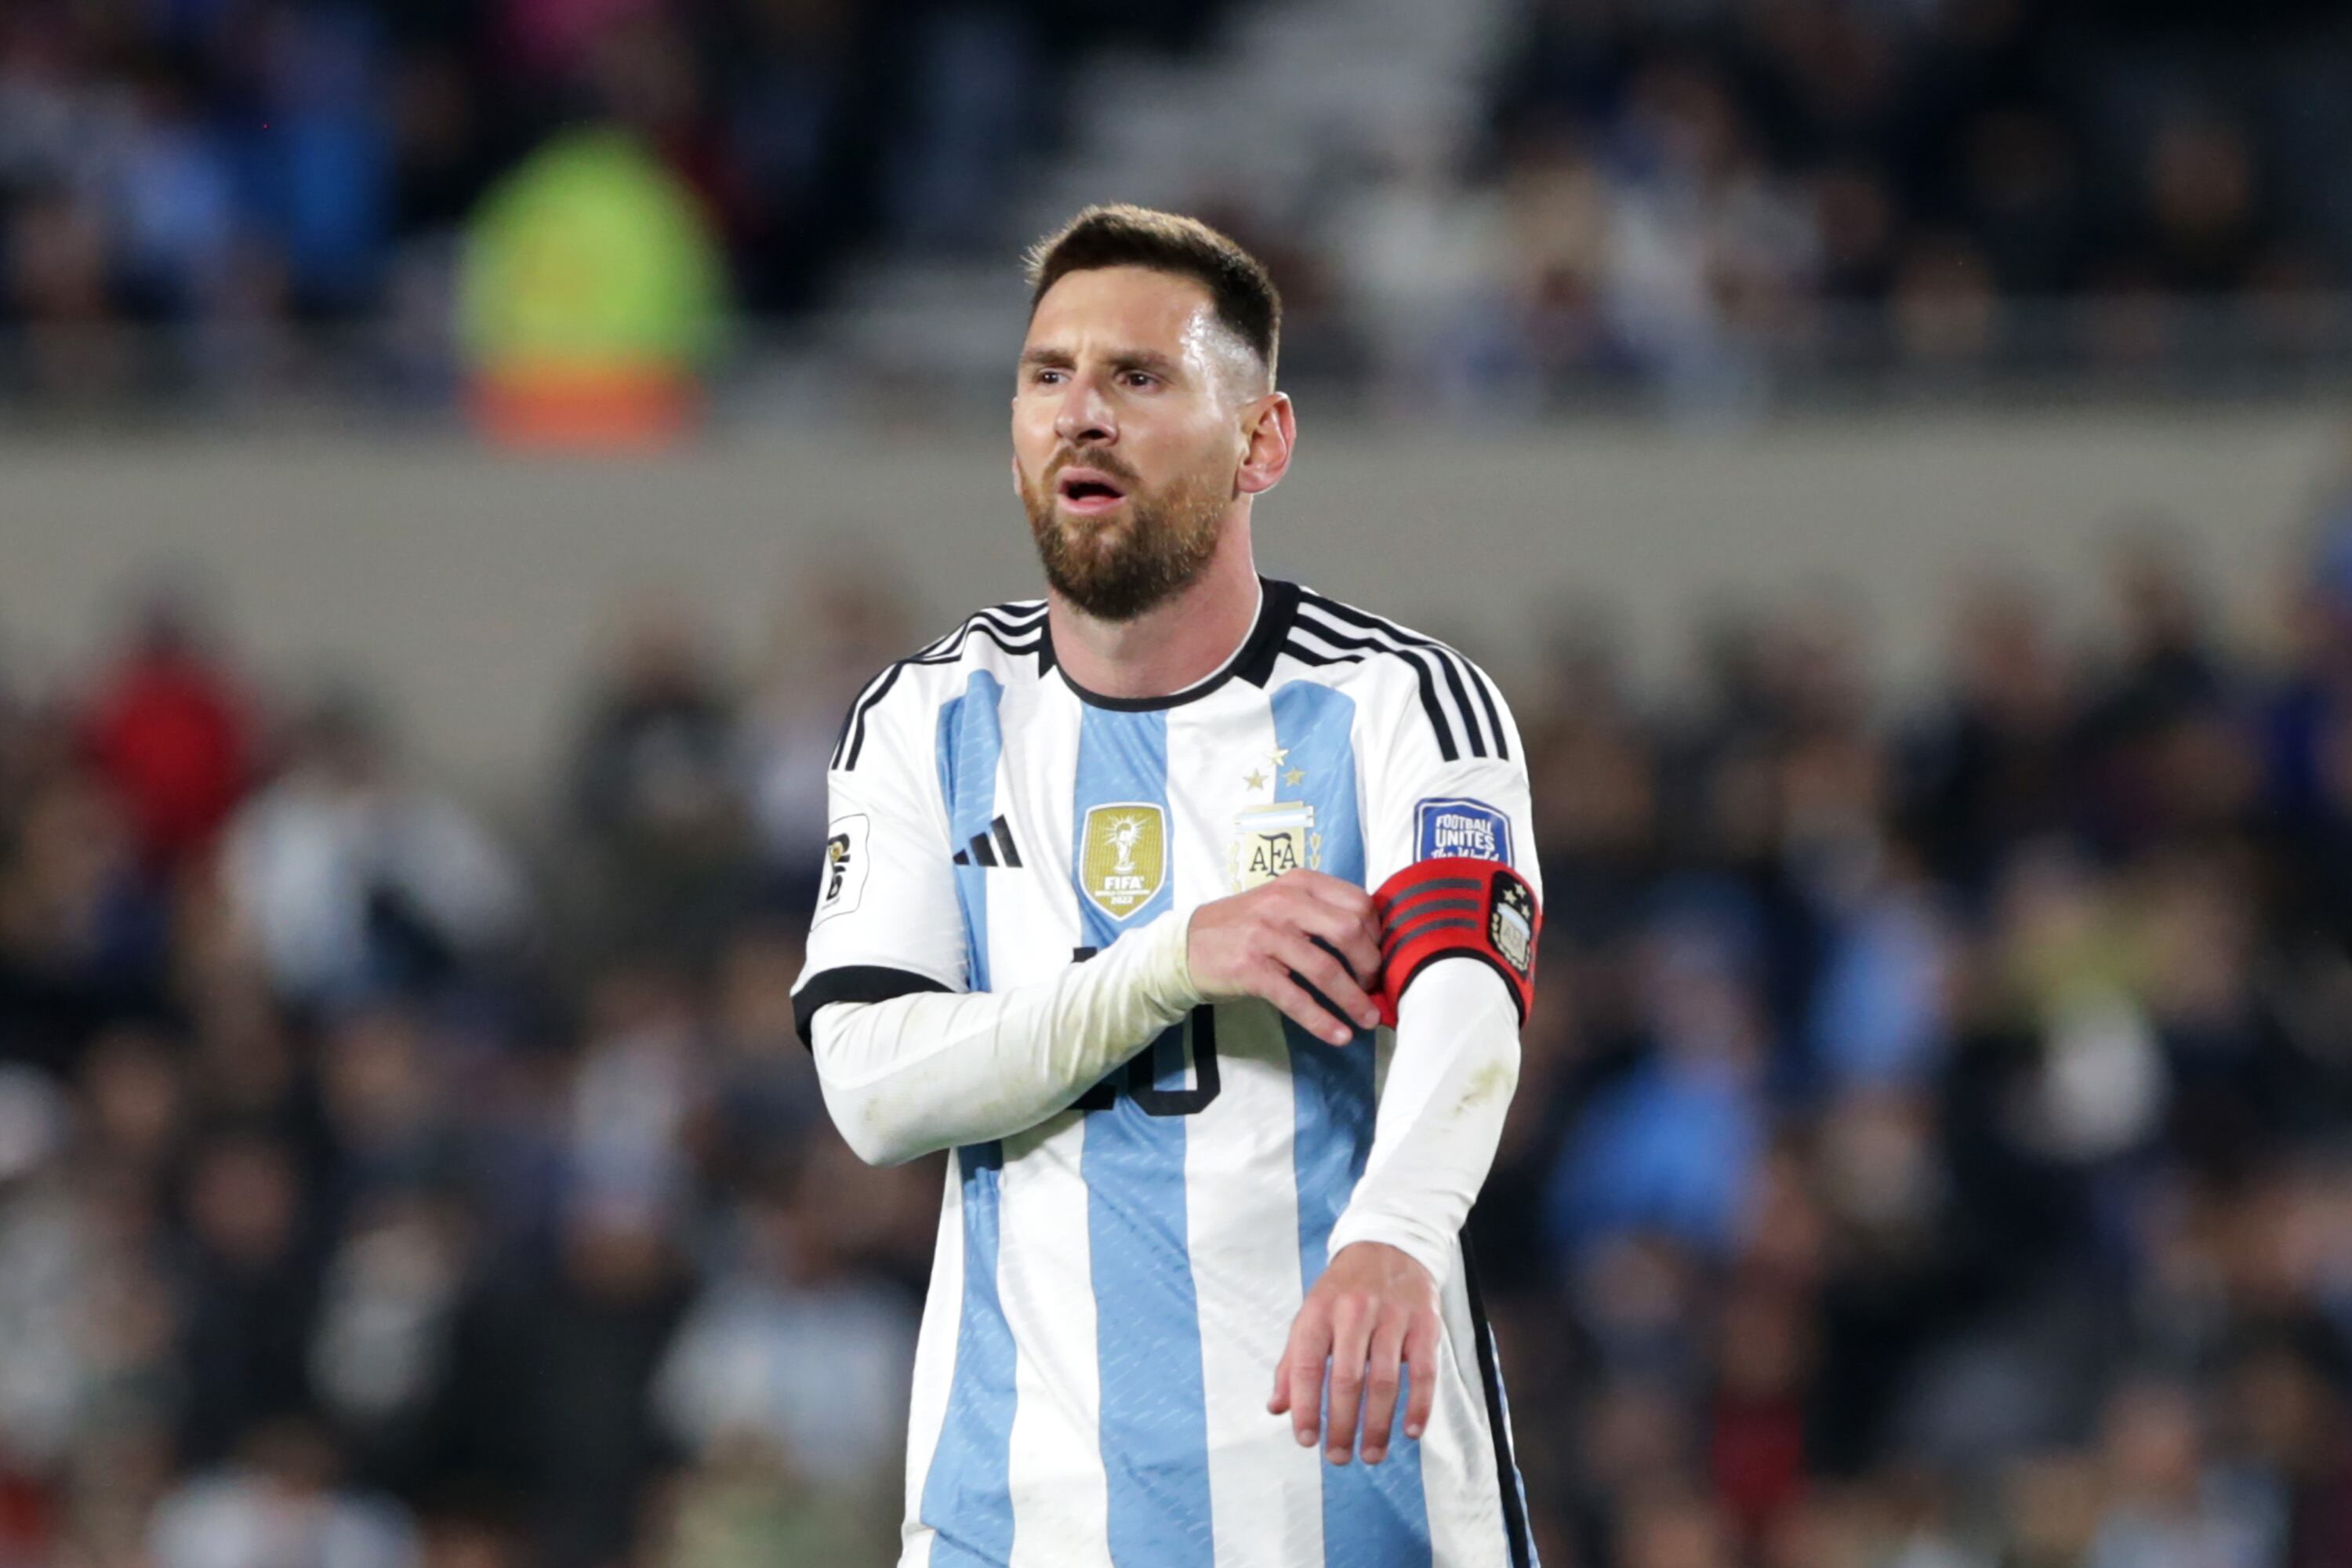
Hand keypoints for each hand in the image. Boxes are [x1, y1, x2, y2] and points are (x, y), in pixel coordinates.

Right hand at [1186, 870, 1382, 1044]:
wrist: (1186, 946)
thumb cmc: (1243, 925)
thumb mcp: (1281, 901)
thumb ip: (1319, 910)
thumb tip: (1372, 942)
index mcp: (1299, 883)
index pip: (1358, 902)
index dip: (1378, 934)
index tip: (1381, 956)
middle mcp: (1285, 903)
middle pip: (1349, 932)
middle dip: (1371, 966)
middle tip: (1374, 987)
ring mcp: (1266, 935)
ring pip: (1326, 970)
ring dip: (1353, 1000)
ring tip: (1367, 1020)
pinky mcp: (1251, 969)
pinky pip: (1296, 999)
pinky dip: (1322, 1021)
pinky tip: (1339, 1036)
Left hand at [1268, 1242, 1438, 1464]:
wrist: (1391, 1243)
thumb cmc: (1344, 1290)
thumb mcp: (1310, 1315)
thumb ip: (1292, 1362)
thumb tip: (1277, 1408)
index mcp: (1319, 1311)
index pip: (1305, 1366)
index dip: (1304, 1407)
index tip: (1306, 1441)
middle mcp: (1354, 1312)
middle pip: (1347, 1380)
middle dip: (1341, 1426)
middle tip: (1338, 1458)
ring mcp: (1393, 1317)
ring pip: (1385, 1381)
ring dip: (1377, 1425)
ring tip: (1371, 1455)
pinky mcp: (1425, 1323)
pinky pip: (1424, 1372)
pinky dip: (1419, 1406)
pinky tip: (1411, 1431)